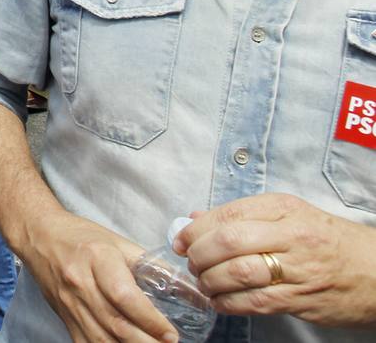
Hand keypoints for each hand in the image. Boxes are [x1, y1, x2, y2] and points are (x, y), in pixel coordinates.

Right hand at [22, 211, 177, 341]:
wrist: (38, 236)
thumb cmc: (80, 236)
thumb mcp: (117, 242)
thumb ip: (148, 264)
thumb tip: (184, 285)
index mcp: (97, 260)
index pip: (123, 296)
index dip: (149, 319)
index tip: (171, 332)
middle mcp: (81, 284)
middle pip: (115, 323)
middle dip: (146, 341)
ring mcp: (70, 304)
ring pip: (102, 339)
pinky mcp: (65, 318)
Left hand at [176, 193, 375, 326]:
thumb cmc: (329, 240)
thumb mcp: (290, 215)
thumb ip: (243, 216)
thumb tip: (196, 218)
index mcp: (284, 208)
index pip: (229, 214)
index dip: (196, 229)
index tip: (181, 240)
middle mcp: (291, 234)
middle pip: (229, 241)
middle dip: (199, 254)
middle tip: (191, 262)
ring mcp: (298, 268)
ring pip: (238, 272)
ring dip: (210, 280)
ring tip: (204, 283)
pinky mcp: (302, 298)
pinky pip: (255, 301)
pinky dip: (228, 302)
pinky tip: (220, 300)